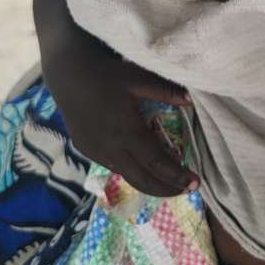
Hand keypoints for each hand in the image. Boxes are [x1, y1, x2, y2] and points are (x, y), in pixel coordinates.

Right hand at [34, 0, 198, 196]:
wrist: (68, 76)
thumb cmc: (106, 74)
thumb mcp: (138, 78)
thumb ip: (166, 90)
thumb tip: (193, 100)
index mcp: (127, 133)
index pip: (157, 163)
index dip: (177, 176)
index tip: (195, 183)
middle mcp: (112, 149)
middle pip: (143, 180)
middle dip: (166, 189)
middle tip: (187, 190)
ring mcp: (97, 152)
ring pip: (127, 176)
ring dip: (149, 182)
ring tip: (168, 181)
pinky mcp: (88, 150)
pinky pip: (114, 166)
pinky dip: (132, 170)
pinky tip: (142, 165)